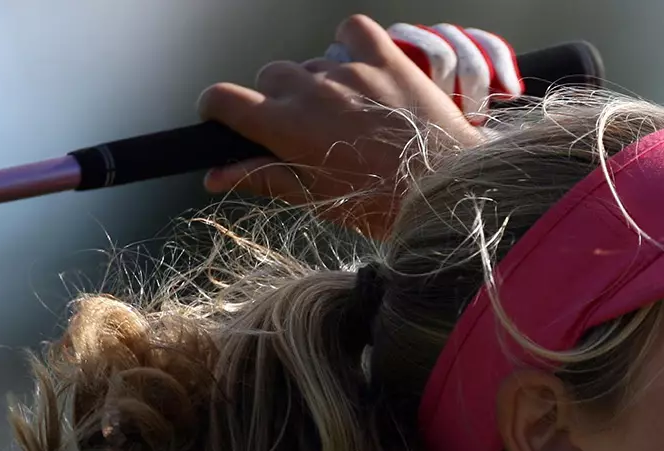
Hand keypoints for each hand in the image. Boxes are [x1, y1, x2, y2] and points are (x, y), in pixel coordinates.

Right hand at [195, 15, 498, 237]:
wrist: (448, 195)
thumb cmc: (383, 207)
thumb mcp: (317, 199)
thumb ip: (263, 177)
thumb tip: (215, 176)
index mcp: (286, 128)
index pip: (223, 99)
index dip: (217, 108)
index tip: (225, 118)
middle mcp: (313, 92)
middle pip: (271, 77)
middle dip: (279, 100)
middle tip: (307, 130)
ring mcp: (350, 72)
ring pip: (312, 62)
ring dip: (320, 82)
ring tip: (349, 115)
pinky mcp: (387, 60)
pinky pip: (353, 30)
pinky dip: (350, 43)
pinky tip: (360, 69)